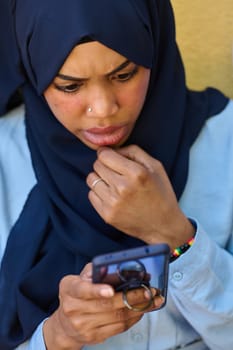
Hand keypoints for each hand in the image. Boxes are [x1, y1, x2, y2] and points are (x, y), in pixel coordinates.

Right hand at [43, 263, 162, 349]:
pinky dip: (134, 317)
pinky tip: (141, 309)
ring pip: (117, 317)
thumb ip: (95, 271)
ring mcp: (84, 326)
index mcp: (69, 289)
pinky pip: (119, 327)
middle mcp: (74, 309)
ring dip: (138, 308)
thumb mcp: (80, 278)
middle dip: (131, 297)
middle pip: (106, 305)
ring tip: (151, 299)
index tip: (110, 290)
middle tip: (147, 290)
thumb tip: (112, 267)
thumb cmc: (76, 295)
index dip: (98, 290)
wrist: (65, 324)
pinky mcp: (95, 337)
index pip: (83, 290)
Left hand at [86, 145, 194, 249]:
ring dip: (100, 178)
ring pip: (91, 179)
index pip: (104, 155)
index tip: (110, 156)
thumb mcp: (155, 166)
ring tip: (113, 184)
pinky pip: (91, 194)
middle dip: (104, 165)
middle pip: (97, 165)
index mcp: (136, 173)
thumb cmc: (161, 193)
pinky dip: (99, 193)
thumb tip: (111, 149)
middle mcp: (122, 187)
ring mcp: (113, 203)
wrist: (163, 225)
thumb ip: (133, 151)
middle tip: (116, 172)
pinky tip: (112, 195)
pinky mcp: (107, 215)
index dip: (106, 153)